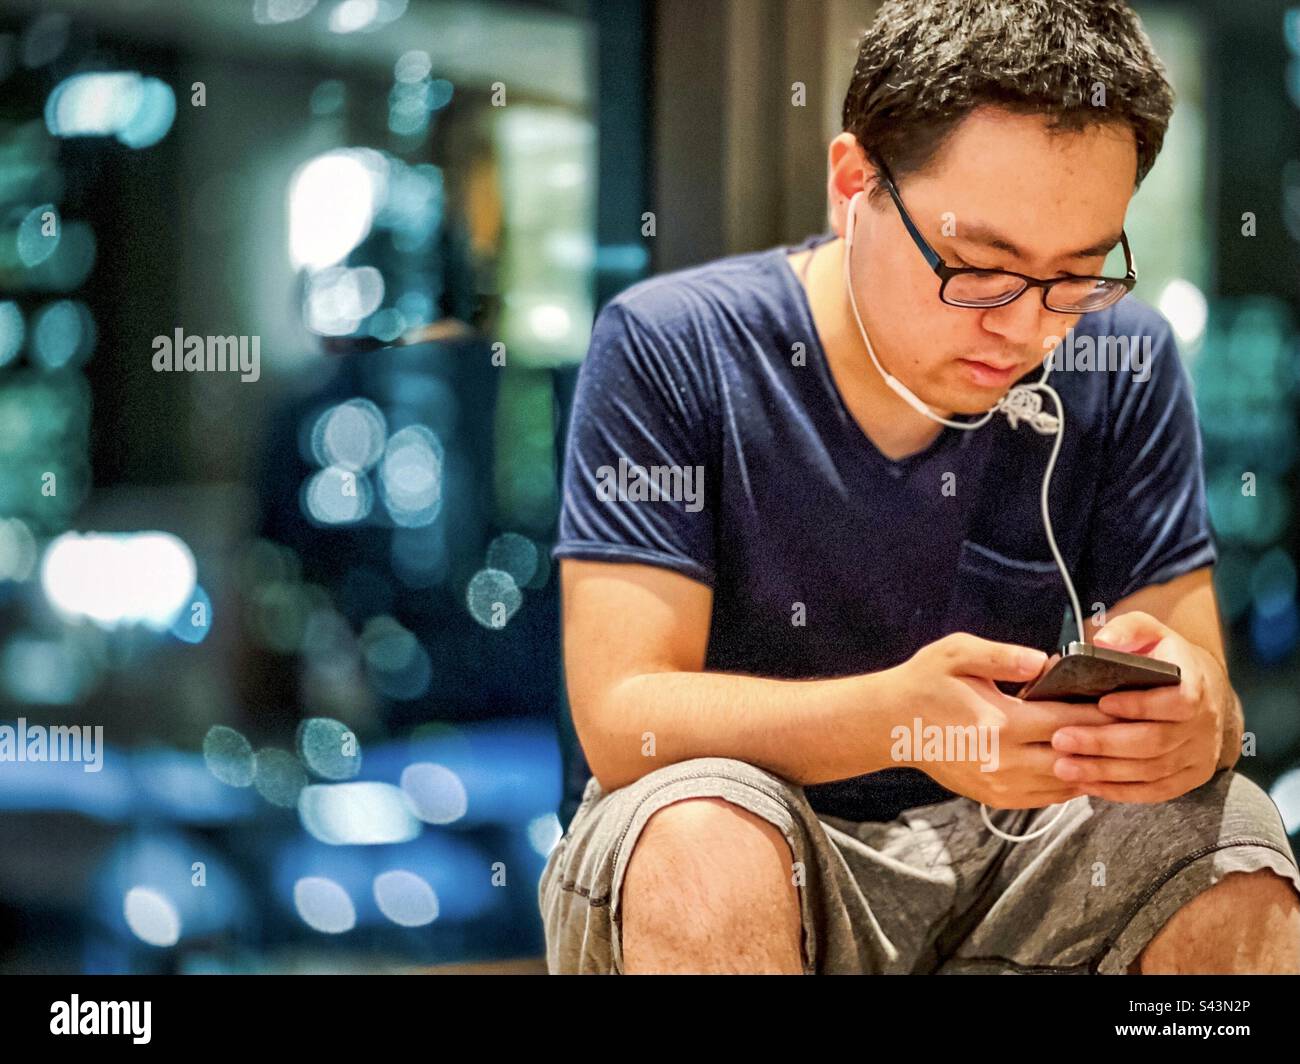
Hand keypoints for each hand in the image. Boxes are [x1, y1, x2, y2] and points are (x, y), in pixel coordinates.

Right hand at [890, 632, 1114, 808]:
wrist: (890, 725)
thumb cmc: (924, 683)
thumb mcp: (957, 653)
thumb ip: (1003, 655)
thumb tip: (1047, 662)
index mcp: (1001, 723)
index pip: (1071, 722)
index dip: (1104, 713)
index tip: (1128, 702)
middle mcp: (1005, 761)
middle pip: (1077, 757)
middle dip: (1108, 743)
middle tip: (1134, 725)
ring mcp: (1001, 785)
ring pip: (1067, 784)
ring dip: (1093, 767)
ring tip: (1116, 747)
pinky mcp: (996, 797)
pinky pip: (1048, 799)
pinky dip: (1071, 784)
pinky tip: (1082, 765)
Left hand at [1049, 610, 1228, 802]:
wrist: (1204, 689)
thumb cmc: (1165, 658)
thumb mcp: (1151, 632)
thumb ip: (1129, 630)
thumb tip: (1103, 641)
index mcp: (1196, 686)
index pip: (1177, 702)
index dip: (1140, 705)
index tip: (1100, 703)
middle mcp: (1203, 724)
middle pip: (1155, 742)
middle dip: (1104, 743)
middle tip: (1061, 740)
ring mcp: (1199, 755)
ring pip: (1152, 770)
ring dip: (1105, 772)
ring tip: (1063, 766)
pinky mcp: (1190, 777)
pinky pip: (1155, 791)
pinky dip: (1120, 791)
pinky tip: (1087, 785)